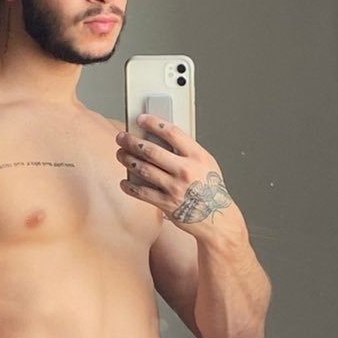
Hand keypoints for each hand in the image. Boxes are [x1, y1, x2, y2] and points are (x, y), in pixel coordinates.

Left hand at [116, 115, 236, 227]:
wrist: (217, 217)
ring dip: (128, 160)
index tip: (141, 119)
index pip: (172, 132)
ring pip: (144, 169)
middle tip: (122, 137)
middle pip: (151, 150)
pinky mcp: (166, 203)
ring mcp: (175, 187)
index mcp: (197, 156)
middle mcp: (185, 170)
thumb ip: (187, 151)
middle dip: (132, 141)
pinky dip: (130, 186)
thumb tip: (161, 138)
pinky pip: (142, 192)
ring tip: (121, 154)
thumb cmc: (210, 189)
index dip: (153, 123)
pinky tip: (125, 181)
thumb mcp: (206, 163)